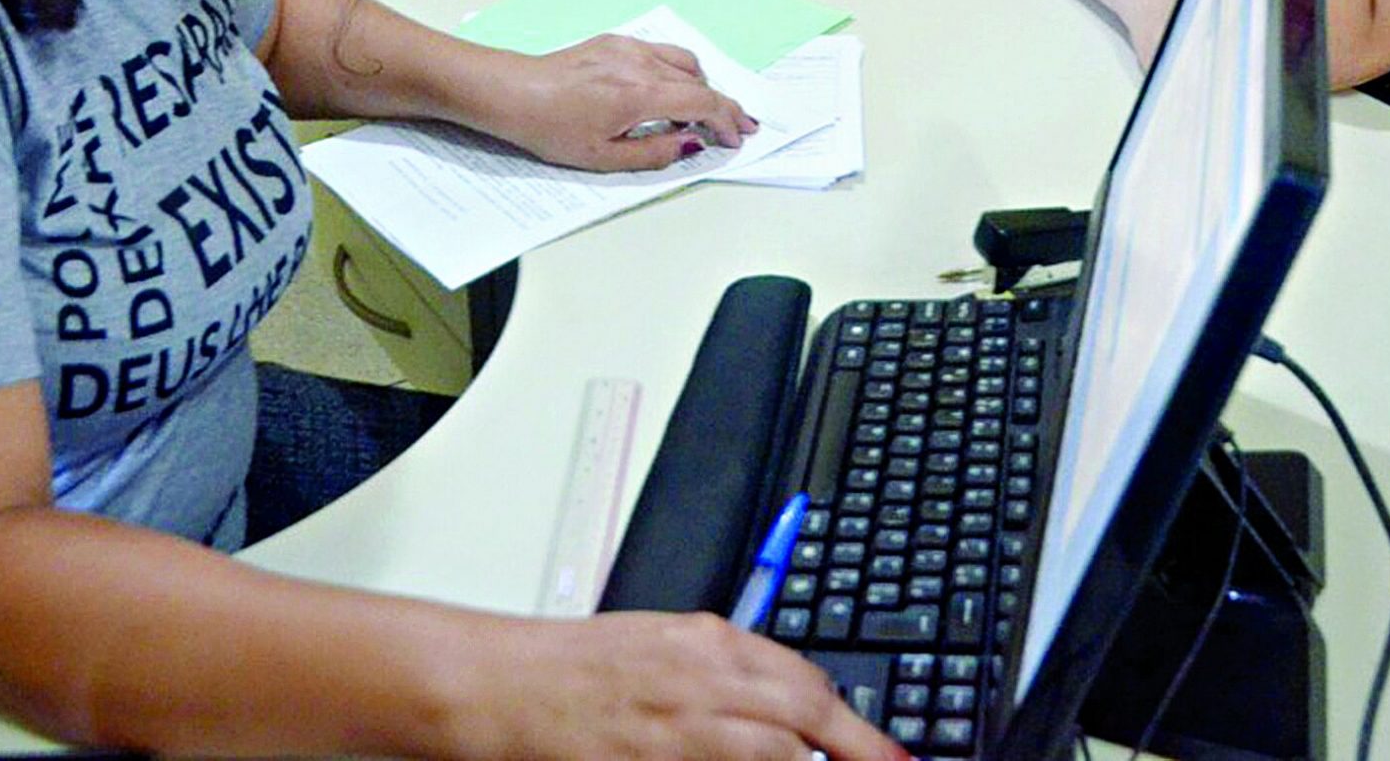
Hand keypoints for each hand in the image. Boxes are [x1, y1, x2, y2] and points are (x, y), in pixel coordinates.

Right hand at [466, 611, 904, 760]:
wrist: (500, 686)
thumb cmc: (570, 671)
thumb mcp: (659, 646)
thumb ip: (722, 671)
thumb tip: (785, 704)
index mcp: (707, 640)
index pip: (804, 678)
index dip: (854, 725)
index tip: (889, 755)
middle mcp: (704, 679)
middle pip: (808, 712)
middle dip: (857, 748)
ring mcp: (682, 728)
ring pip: (778, 750)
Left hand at [491, 34, 757, 170]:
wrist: (515, 93)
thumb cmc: (553, 129)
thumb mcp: (604, 157)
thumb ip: (654, 153)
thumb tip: (691, 144)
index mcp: (639, 94)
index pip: (702, 103)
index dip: (726, 121)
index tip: (737, 137)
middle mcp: (640, 64)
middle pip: (700, 81)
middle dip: (723, 105)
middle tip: (738, 126)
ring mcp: (628, 48)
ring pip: (684, 61)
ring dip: (703, 85)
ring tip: (706, 110)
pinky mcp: (615, 42)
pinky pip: (661, 52)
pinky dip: (678, 71)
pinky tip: (671, 88)